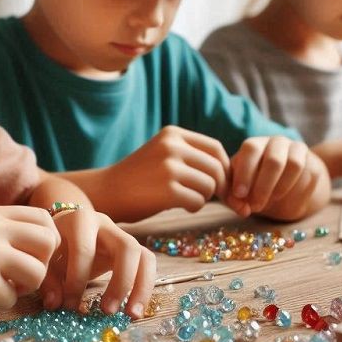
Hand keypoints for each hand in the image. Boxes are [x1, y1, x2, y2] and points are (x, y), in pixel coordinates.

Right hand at [0, 205, 59, 319]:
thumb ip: (8, 230)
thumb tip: (52, 243)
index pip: (44, 218)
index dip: (47, 241)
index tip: (34, 256)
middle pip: (48, 242)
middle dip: (43, 264)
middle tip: (23, 276)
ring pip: (38, 272)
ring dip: (27, 287)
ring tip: (7, 287)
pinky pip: (14, 297)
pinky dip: (3, 302)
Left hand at [40, 208, 155, 318]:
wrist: (65, 228)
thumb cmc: (55, 246)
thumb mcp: (46, 259)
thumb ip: (48, 281)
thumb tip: (55, 304)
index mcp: (80, 220)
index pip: (84, 249)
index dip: (77, 280)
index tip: (70, 306)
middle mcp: (107, 224)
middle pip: (127, 247)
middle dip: (120, 282)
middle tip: (107, 311)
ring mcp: (123, 235)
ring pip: (145, 256)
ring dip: (141, 288)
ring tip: (131, 315)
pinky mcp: (133, 249)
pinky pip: (148, 265)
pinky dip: (145, 287)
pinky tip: (134, 309)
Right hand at [106, 126, 229, 219]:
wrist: (106, 192)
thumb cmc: (139, 178)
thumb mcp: (163, 155)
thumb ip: (192, 157)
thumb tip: (235, 174)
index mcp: (173, 134)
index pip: (215, 148)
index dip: (225, 168)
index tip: (222, 184)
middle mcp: (172, 146)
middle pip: (217, 168)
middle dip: (220, 187)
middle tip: (212, 198)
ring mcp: (169, 167)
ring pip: (210, 186)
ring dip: (204, 197)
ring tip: (187, 199)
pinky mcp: (167, 190)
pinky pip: (198, 201)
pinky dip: (193, 207)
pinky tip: (179, 206)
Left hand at [225, 136, 321, 216]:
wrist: (290, 187)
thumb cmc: (257, 186)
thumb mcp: (243, 190)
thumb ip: (235, 197)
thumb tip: (240, 206)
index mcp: (256, 145)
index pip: (250, 149)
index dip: (244, 171)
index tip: (239, 194)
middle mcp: (277, 143)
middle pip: (273, 159)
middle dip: (262, 186)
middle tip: (255, 206)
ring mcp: (298, 151)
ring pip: (294, 165)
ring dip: (280, 189)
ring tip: (269, 204)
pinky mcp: (314, 165)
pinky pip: (309, 177)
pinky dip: (296, 193)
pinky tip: (285, 202)